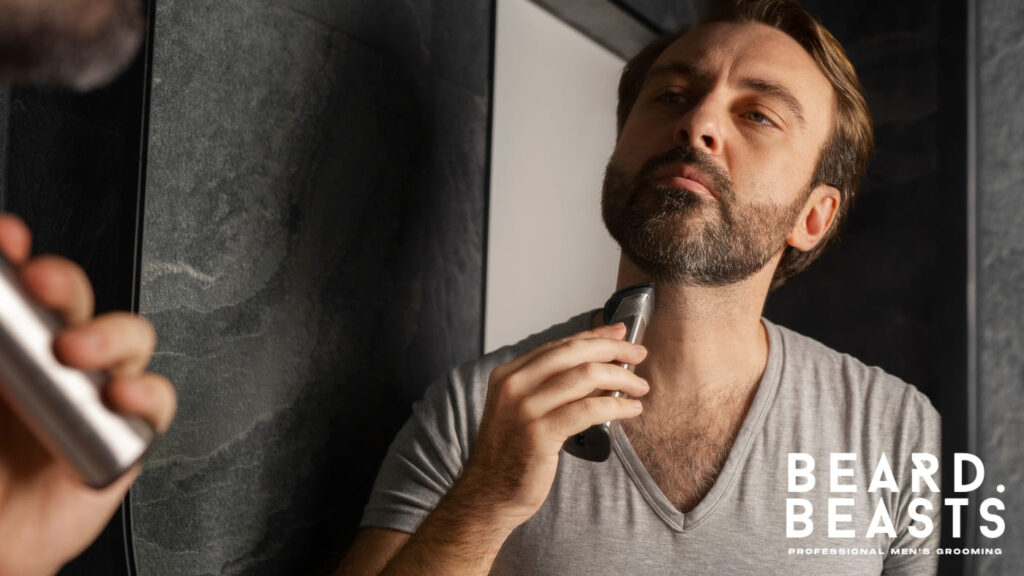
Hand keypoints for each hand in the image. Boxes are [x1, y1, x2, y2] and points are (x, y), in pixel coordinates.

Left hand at [0, 214, 176, 575]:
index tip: (7, 239)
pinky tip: (120, 396)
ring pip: (130, 339)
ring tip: (76, 351)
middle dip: (64, 283)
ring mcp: (97, 394)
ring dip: (109, 335)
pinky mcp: (129, 434)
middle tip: (42, 285)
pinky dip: (147, 394)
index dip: (21, 256)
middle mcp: (57, 363)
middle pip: (79, 300)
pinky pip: (158, 403)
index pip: (26, 285)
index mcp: (14, 347)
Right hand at [455, 323, 648, 530]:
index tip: (620, 334)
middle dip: (613, 349)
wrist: (488, 494)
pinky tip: (631, 409)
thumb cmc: (512, 455)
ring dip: (621, 377)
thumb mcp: (524, 410)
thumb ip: (553, 387)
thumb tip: (600, 366)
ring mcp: (525, 408)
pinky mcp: (540, 433)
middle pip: (574, 352)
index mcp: (509, 375)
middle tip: (639, 354)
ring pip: (585, 376)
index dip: (594, 336)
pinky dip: (616, 405)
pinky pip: (588, 409)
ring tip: (640, 387)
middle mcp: (514, 385)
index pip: (559, 345)